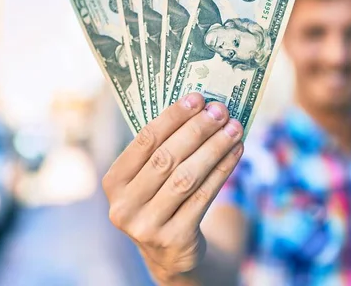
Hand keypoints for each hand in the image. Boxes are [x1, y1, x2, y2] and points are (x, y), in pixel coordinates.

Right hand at [102, 93, 243, 281]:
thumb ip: (163, 148)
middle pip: (166, 158)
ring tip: (234, 129)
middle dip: (197, 130)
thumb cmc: (160, 199)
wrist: (167, 252)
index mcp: (114, 182)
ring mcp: (147, 225)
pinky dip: (222, 170)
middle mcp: (124, 205)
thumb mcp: (149, 178)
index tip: (197, 98)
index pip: (145, 141)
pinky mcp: (174, 239)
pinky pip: (204, 197)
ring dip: (214, 148)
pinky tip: (236, 152)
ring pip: (187, 177)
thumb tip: (201, 107)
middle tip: (220, 110)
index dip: (173, 117)